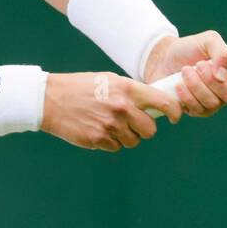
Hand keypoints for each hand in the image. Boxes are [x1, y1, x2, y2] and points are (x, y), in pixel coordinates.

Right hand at [40, 72, 181, 151]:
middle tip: (133, 122)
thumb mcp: (110, 80)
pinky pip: (116, 147)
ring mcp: (110, 125)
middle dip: (144, 129)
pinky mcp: (98, 139)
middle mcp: (122, 108)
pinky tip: (98, 129)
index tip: (175, 117)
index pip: (163, 103)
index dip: (175, 111)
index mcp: (128, 89)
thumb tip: (155, 104)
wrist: (51, 99)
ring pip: (133, 141)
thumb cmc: (83, 87)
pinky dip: (110, 142)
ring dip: (126, 136)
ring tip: (110, 123)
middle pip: (150, 130)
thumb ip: (133, 92)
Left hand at [142, 31, 226, 116]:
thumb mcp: (208, 40)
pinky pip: (197, 110)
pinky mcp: (196, 110)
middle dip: (211, 80)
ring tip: (185, 70)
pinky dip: (186, 96)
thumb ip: (222, 52)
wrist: (163, 57)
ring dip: (196, 85)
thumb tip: (224, 76)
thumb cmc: (190, 48)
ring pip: (212, 103)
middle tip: (198, 65)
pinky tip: (178, 84)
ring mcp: (213, 103)